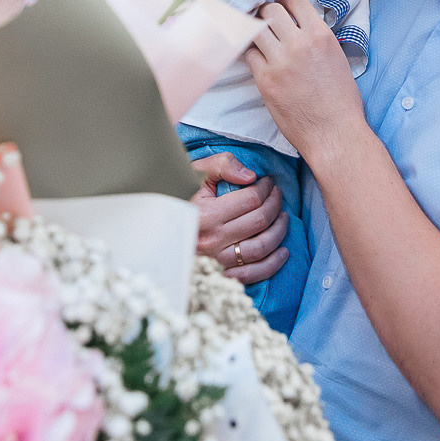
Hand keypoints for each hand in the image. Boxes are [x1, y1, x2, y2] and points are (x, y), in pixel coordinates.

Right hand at [189, 152, 287, 283]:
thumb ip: (221, 165)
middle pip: (260, 221)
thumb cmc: (177, 198)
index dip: (266, 187)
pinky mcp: (222, 275)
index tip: (269, 181)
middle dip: (275, 203)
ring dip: (279, 230)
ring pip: (262, 247)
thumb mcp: (193, 174)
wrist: (156, 231)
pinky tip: (283, 250)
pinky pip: (255, 273)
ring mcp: (218, 261)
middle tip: (278, 194)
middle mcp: (213, 240)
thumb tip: (251, 176)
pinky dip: (274, 263)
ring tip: (283, 216)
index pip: (250, 199)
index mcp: (206, 214)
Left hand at [246, 0, 366, 165]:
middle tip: (265, 18)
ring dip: (256, 31)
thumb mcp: (338, 58)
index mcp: (321, 36)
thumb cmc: (341, 101)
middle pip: (271, 11)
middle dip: (266, 11)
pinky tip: (258, 58)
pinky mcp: (265, 81)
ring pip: (256, 30)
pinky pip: (250, 56)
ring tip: (258, 36)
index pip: (295, 2)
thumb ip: (318, 39)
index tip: (281, 5)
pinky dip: (252, 54)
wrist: (334, 133)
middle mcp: (299, 44)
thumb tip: (300, 27)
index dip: (285, 1)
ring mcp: (280, 62)